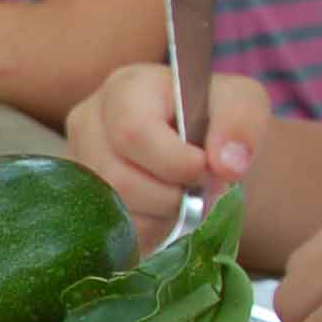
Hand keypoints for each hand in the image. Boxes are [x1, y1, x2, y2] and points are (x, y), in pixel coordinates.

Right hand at [63, 64, 275, 240]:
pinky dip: (148, 232)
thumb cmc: (213, 117)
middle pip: (119, 178)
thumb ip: (241, 123)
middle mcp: (88, 122)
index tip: (206, 170)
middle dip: (170, 196)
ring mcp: (78, 162)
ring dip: (161, 216)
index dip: (174, 162)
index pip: (133, 133)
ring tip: (183, 199)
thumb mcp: (242, 103)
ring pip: (113, 209)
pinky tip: (163, 212)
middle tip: (199, 189)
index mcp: (125, 88)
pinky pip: (111, 229)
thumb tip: (227, 165)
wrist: (199, 144)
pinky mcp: (80, 196)